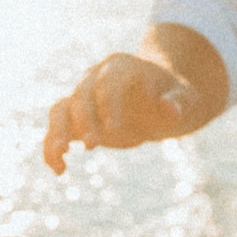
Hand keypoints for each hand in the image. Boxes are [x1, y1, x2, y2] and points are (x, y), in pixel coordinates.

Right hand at [42, 52, 194, 173]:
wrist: (157, 100)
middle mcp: (94, 77)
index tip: (112, 130)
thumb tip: (169, 109)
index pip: (107, 81)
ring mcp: (82, 98)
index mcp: (120, 66)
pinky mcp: (76, 119)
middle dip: (84, 120)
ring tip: (59, 157)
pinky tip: (59, 170)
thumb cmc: (172, 95)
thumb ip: (179, 101)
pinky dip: (52, 148)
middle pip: (80, 94)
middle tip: (92, 146)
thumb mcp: (184, 96)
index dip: (107, 104)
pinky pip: (57, 130)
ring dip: (56, 132)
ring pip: (60, 110)